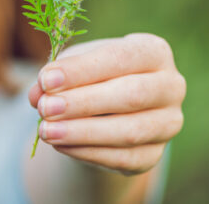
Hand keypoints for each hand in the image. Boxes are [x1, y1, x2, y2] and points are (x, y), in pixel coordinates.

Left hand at [28, 33, 185, 175]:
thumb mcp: (74, 66)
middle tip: (45, 108)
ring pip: (129, 131)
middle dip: (83, 103)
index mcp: (154, 51)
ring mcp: (168, 123)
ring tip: (46, 131)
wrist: (110, 110)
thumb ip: (56, 75)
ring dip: (83, 132)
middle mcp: (171, 86)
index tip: (46, 79)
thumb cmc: (93, 76)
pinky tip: (60, 145)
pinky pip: (123, 158)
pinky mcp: (155, 154)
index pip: (120, 57)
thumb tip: (38, 93)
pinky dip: (88, 152)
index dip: (82, 70)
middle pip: (130, 95)